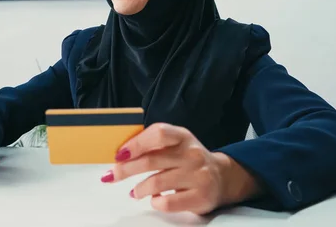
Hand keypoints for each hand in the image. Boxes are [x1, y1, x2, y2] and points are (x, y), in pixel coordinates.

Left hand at [100, 123, 262, 214]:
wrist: (223, 177)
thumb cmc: (190, 159)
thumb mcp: (176, 144)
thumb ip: (153, 144)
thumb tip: (121, 153)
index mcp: (183, 136)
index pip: (158, 133)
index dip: (136, 143)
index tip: (119, 154)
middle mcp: (192, 153)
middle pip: (151, 160)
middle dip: (125, 170)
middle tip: (112, 175)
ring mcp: (198, 175)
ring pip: (157, 182)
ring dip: (139, 189)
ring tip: (135, 192)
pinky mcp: (200, 196)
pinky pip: (168, 202)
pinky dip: (155, 202)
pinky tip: (155, 199)